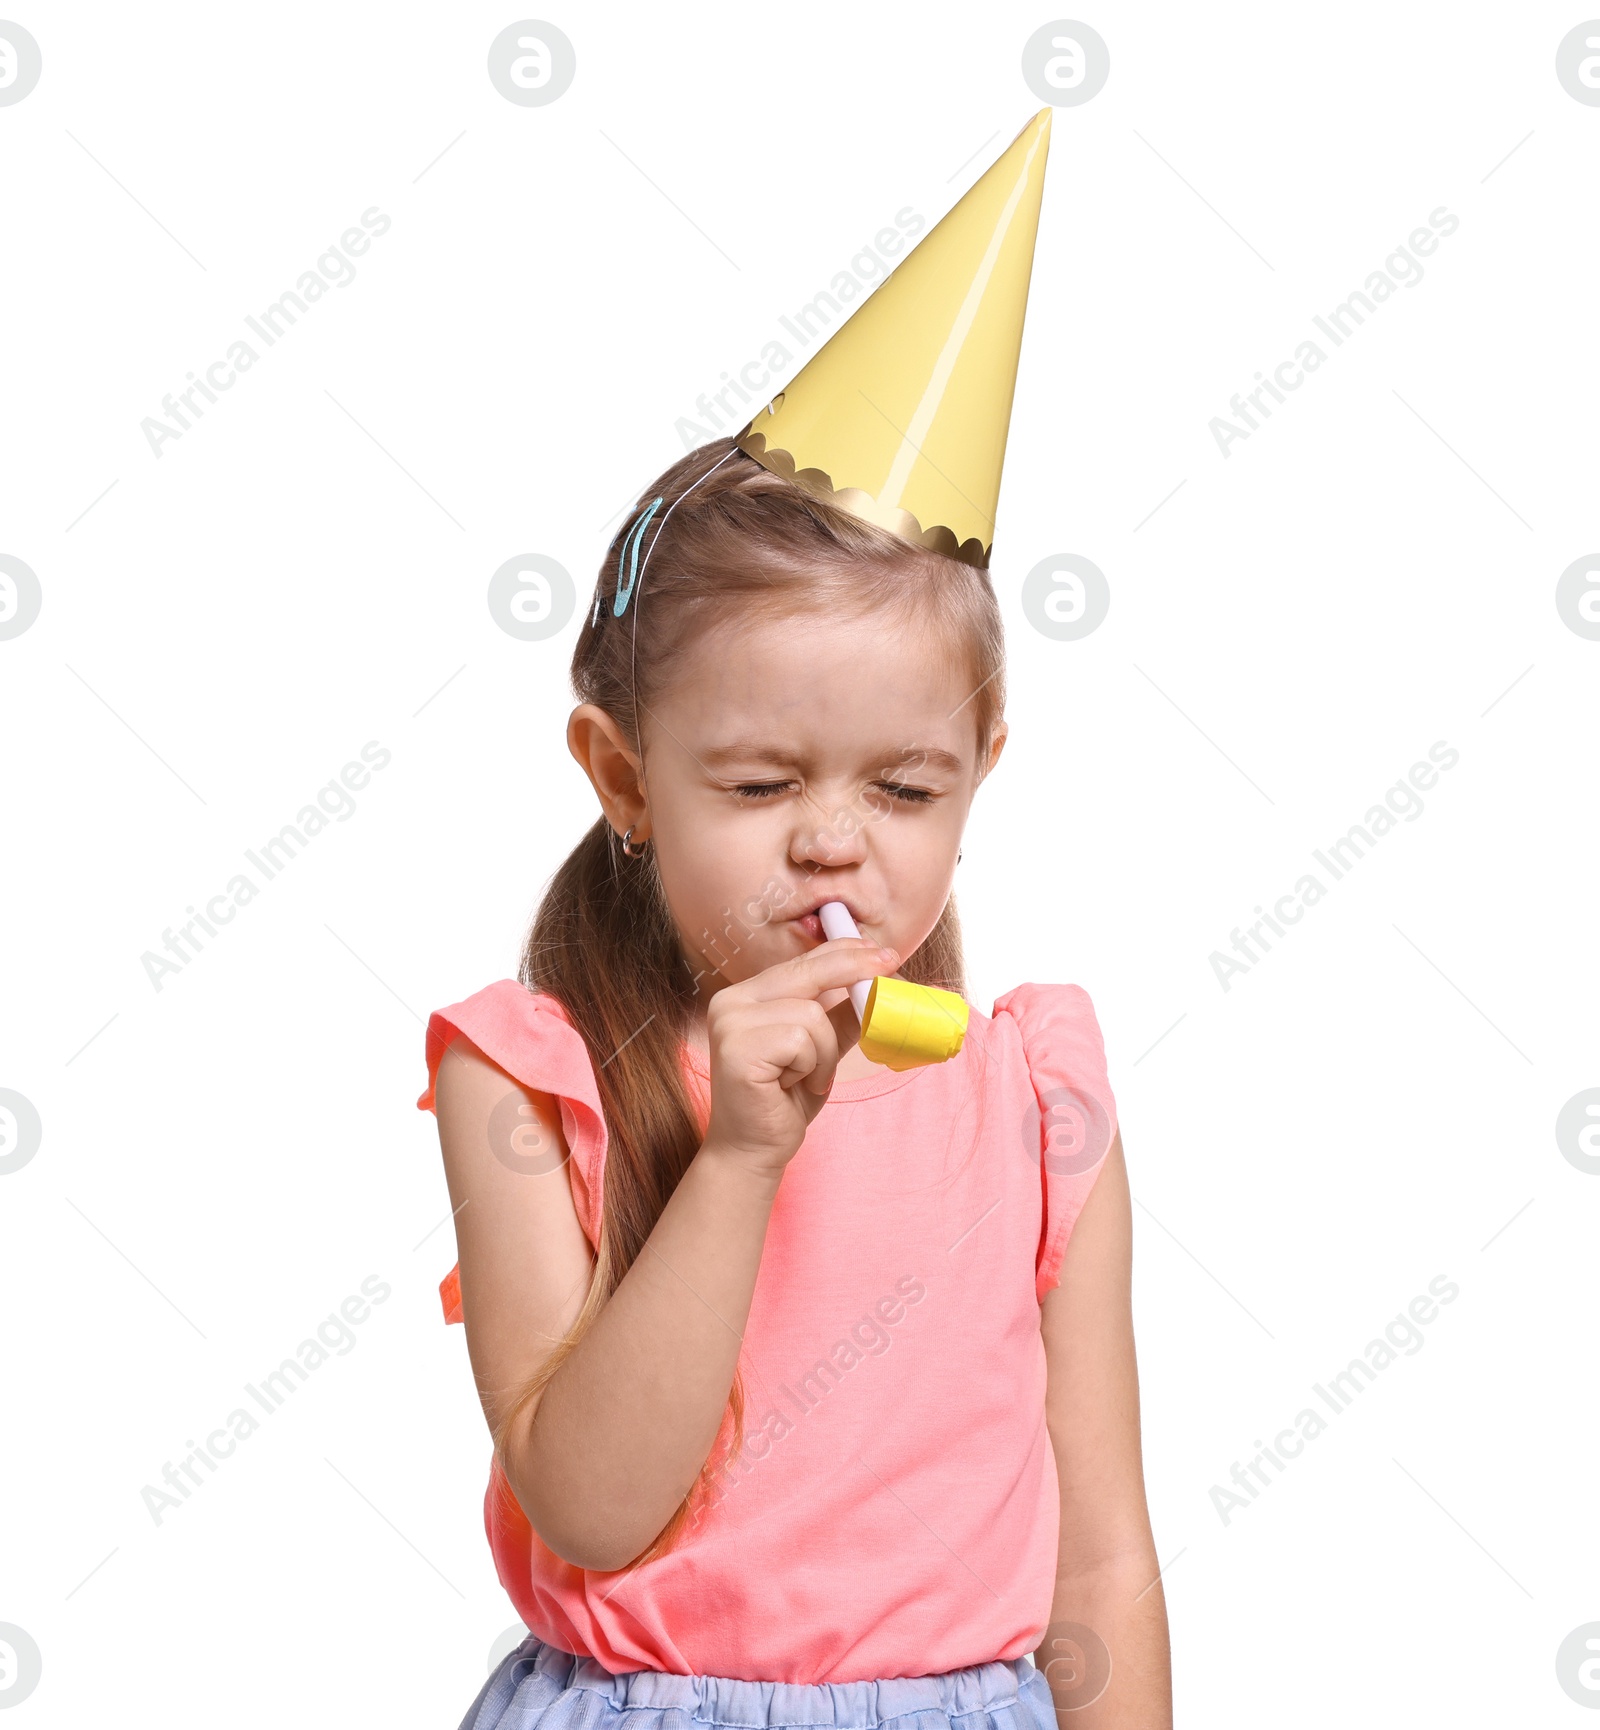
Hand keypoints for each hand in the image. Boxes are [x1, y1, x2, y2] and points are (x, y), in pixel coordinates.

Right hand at [699, 937, 898, 1177]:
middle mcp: (731, 1002)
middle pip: (807, 973)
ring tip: (806, 1078)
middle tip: (890, 965)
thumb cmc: (783, 1101)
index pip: (801, 962)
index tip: (883, 953)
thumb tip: (876, 984)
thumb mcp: (820, 1051)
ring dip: (824, 1053)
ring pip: (811, 1015)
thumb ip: (839, 1017)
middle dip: (853, 971)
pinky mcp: (737, 1049)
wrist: (751, 1151)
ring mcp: (730, 1023)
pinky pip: (802, 1041)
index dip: (845, 953)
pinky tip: (791, 1086)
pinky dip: (811, 1067)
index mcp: (746, 996)